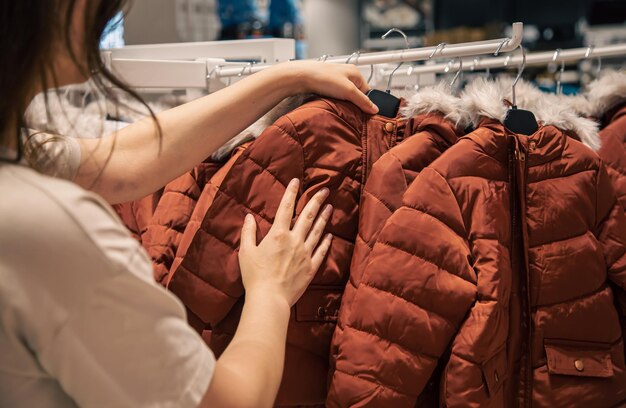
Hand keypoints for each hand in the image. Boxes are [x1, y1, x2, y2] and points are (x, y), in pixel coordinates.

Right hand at [238, 178, 332, 306]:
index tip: (297, 181)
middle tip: (325, 191)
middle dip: (316, 201)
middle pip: (307, 216)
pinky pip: (321, 251)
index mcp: (278, 234)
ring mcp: (305, 254)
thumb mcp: (246, 252)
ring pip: (317, 231)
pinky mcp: (311, 267)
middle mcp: (294, 240)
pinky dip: (326, 241)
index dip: (291, 193)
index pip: (286, 208)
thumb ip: (248, 232)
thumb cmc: (254, 276)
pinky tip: (330, 234)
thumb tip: (249, 217)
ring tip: (330, 207)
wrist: (270, 298)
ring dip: (324, 218)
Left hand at [276, 60, 378, 114]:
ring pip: (345, 96)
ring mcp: (336, 80)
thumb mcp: (348, 91)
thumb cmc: (323, 77)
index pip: (367, 91)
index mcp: (355, 73)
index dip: (366, 103)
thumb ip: (363, 101)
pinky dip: (335, 101)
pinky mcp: (327, 85)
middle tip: (351, 111)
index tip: (364, 113)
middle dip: (354, 104)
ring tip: (339, 106)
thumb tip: (374, 109)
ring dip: (343, 103)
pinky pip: (336, 97)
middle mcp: (347, 74)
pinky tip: (331, 104)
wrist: (302, 77)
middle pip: (356, 94)